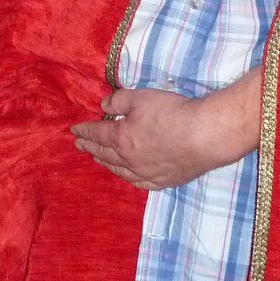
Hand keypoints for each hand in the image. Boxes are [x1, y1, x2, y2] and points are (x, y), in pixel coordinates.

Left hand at [71, 82, 257, 191]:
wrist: (205, 135)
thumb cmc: (172, 113)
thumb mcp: (141, 97)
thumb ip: (119, 101)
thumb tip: (104, 106)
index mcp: (121, 138)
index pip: (97, 134)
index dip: (84, 131)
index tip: (74, 130)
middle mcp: (129, 160)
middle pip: (104, 154)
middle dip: (90, 147)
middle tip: (79, 145)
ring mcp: (146, 173)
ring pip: (119, 170)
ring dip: (106, 163)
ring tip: (98, 158)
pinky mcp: (164, 181)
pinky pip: (138, 182)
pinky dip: (127, 177)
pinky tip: (126, 175)